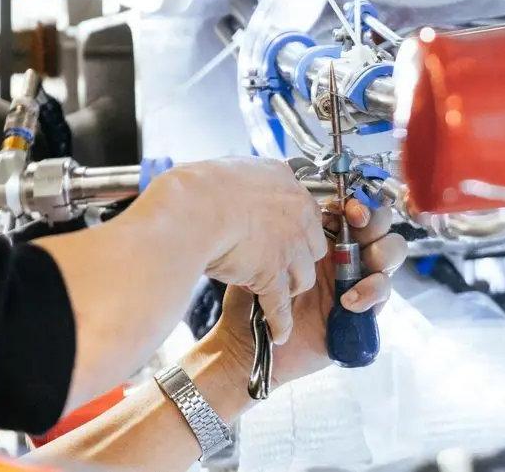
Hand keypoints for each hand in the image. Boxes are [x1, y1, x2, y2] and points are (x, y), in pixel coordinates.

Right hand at [120, 157, 325, 343]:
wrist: (191, 210)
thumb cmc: (201, 187)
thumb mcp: (236, 170)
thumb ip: (250, 182)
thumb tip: (243, 184)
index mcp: (287, 185)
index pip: (306, 213)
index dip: (294, 230)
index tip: (283, 237)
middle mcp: (297, 216)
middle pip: (313, 246)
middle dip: (297, 258)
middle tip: (278, 264)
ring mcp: (288, 248)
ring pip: (302, 276)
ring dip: (289, 286)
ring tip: (276, 295)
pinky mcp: (272, 275)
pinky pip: (281, 305)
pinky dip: (280, 321)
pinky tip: (279, 333)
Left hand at [206, 199, 407, 388]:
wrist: (251, 341)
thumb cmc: (251, 298)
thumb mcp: (260, 258)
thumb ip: (280, 231)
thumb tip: (289, 196)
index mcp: (324, 237)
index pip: (353, 209)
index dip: (357, 202)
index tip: (346, 204)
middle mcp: (346, 254)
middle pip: (380, 224)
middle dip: (375, 220)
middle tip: (358, 222)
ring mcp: (358, 279)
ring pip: (391, 253)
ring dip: (381, 253)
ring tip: (354, 267)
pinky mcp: (365, 308)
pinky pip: (383, 292)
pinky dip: (371, 290)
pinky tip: (348, 300)